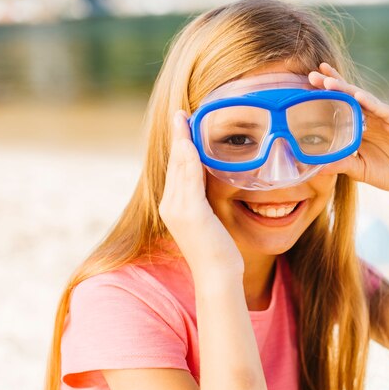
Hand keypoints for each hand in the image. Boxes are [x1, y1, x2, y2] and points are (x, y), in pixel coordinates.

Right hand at [159, 111, 243, 280]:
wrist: (217, 275)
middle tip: (180, 114)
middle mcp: (170, 205)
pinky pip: (189, 180)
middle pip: (174, 163)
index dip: (179, 145)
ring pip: (179, 167)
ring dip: (181, 140)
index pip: (176, 169)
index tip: (181, 124)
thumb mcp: (209, 220)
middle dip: (177, 136)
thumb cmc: (218, 251)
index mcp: (174, 206)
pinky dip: (188, 159)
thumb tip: (211, 184)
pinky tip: (190, 143)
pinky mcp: (191, 213)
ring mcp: (178, 209)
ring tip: (183, 119)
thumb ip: (204, 201)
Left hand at [308, 63, 388, 199]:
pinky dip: (371, 103)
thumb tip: (316, 167)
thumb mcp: (360, 170)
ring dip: (346, 89)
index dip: (326, 94)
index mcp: (361, 126)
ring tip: (329, 82)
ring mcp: (386, 116)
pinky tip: (358, 95)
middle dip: (332, 85)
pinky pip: (383, 109)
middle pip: (349, 96)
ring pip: (364, 99)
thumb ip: (341, 164)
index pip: (341, 105)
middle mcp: (372, 117)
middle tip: (312, 75)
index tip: (306, 85)